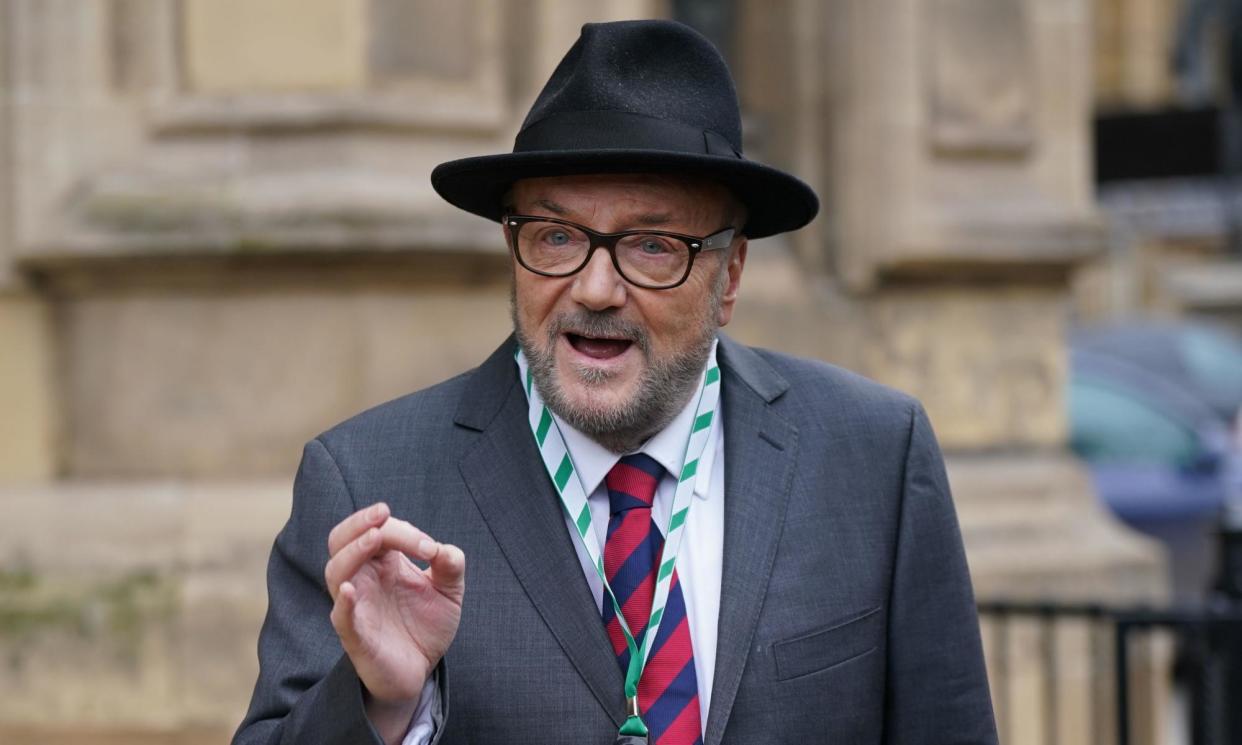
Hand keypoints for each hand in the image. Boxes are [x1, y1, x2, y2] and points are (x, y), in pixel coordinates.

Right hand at [325, 503, 464, 741]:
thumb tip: (444, 550)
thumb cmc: (425, 625)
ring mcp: (355, 606)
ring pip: (336, 571)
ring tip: (374, 537)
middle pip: (341, 540)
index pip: (379, 531)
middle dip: (359, 523)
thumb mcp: (448, 592)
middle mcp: (363, 579)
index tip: (430, 548)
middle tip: (383, 512)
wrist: (419, 669)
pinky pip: (341, 617)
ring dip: (353, 551)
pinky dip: (343, 602)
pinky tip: (349, 590)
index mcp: (382, 563)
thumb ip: (451, 567)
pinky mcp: (356, 636)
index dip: (403, 531)